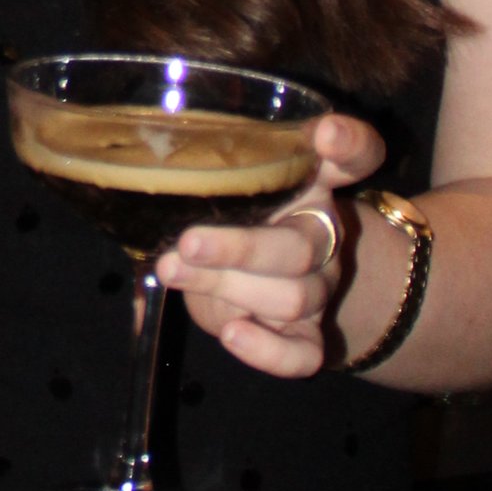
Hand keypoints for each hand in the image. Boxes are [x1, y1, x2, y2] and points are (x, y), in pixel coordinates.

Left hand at [155, 110, 385, 379]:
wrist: (247, 285)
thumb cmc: (225, 219)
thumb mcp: (220, 187)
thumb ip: (200, 171)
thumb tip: (134, 164)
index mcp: (308, 181)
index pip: (357, 157)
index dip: (350, 145)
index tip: (327, 135)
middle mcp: (322, 233)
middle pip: (304, 244)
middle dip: (242, 247)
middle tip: (188, 243)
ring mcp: (320, 287)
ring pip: (294, 296)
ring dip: (227, 287)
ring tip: (172, 272)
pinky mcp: (308, 337)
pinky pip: (304, 354)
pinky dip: (268, 351)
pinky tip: (232, 334)